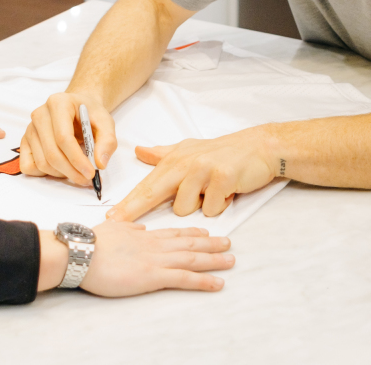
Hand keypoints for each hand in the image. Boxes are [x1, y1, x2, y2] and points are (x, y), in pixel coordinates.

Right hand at [20, 91, 116, 183]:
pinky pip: (28, 166)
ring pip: (42, 162)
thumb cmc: (89, 114)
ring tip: (77, 172)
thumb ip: (108, 141)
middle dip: (71, 171)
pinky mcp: (25, 141)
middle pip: (52, 153)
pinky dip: (45, 173)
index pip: (63, 137)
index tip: (91, 173)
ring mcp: (30, 129)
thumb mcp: (106, 122)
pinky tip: (60, 168)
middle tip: (87, 179)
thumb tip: (100, 163)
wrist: (76, 108)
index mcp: (58, 103)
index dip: (77, 159)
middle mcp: (40, 114)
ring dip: (61, 174)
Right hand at [38, 221, 232, 294]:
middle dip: (210, 244)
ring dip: (213, 260)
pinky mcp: (154, 276)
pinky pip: (185, 279)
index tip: (205, 233)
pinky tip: (217, 283)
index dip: (191, 233)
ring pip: (192, 259)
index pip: (173, 233)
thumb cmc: (91, 243)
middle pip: (188, 245)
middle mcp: (155, 245)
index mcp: (144, 236)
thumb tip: (140, 228)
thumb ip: (129, 230)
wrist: (82, 252)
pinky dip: (203, 281)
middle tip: (228, 243)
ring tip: (230, 260)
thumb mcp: (112, 230)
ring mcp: (156, 260)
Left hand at [106, 129, 276, 222]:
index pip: (146, 185)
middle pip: (154, 194)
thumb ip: (162, 155)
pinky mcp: (223, 178)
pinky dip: (220, 205)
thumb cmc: (222, 152)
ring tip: (211, 192)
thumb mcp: (189, 150)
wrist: (259, 147)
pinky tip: (227, 192)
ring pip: (185, 208)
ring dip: (199, 206)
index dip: (128, 203)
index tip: (111, 218)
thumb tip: (139, 151)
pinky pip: (211, 208)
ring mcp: (203, 170)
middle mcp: (185, 163)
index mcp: (174, 160)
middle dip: (136, 210)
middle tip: (120, 223)